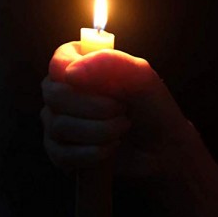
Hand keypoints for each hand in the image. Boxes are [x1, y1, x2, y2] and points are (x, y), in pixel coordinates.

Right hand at [41, 42, 192, 179]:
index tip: (105, 84)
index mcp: (80, 65)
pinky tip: (110, 148)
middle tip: (122, 110)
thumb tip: (70, 73)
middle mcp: (62, 92)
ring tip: (122, 128)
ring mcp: (57, 123)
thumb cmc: (152, 108)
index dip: (76, 73)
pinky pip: (61, 154)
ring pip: (59, 126)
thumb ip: (112, 63)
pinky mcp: (59, 153)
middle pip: (55, 94)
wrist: (162, 148)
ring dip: (100, 131)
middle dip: (95, 106)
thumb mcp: (142, 78)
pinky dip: (92, 153)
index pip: (58, 62)